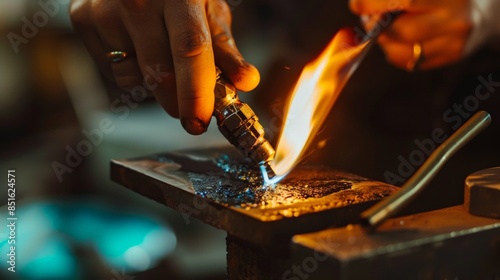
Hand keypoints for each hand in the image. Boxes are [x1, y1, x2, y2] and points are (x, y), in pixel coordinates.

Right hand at [70, 0, 259, 133]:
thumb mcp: (208, 10)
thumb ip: (225, 49)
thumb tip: (246, 83)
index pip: (190, 50)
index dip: (195, 92)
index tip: (200, 121)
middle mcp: (138, 1)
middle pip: (158, 74)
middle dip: (178, 103)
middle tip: (191, 111)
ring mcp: (105, 10)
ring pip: (134, 78)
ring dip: (153, 86)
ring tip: (161, 56)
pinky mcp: (83, 19)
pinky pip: (113, 70)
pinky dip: (131, 72)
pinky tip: (136, 47)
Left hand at [349, 0, 471, 70]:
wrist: (481, 11)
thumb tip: (362, 6)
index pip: (404, 0)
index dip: (373, 4)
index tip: (356, 4)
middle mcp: (455, 19)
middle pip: (400, 30)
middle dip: (376, 25)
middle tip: (368, 18)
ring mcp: (454, 42)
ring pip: (401, 50)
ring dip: (382, 40)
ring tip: (384, 28)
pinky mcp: (451, 56)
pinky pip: (409, 61)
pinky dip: (394, 52)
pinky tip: (397, 40)